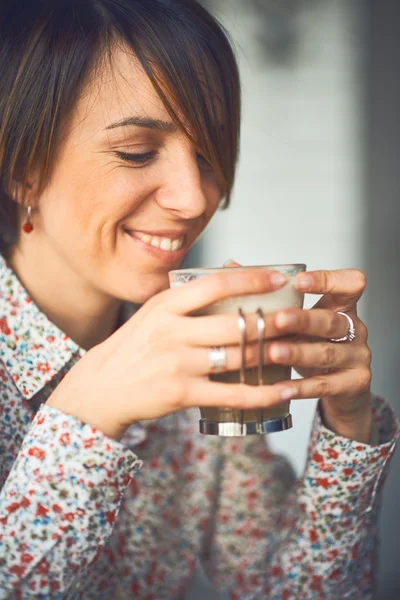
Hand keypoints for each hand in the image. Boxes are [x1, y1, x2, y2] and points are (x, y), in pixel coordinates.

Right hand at [47, 268, 293, 439]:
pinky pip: (231, 393)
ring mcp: (176, 363)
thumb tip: (232, 271)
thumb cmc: (133, 348)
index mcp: (165, 305)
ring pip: (238, 357)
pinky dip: (262, 393)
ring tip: (298, 352)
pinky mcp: (181, 393)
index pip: (215, 284)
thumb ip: (188, 298)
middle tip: (298, 321)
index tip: (279, 279)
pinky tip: (283, 391)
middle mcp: (170, 331)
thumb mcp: (153, 314)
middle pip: (234, 323)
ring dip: (272, 356)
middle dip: (272, 323)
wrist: (100, 388)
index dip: (251, 280)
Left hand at [267, 269, 371, 442]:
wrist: (338, 388)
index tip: (298, 280)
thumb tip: (232, 267)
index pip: (349, 283)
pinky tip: (281, 386)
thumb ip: (269, 295)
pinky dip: (302, 386)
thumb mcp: (294, 320)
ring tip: (274, 352)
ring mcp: (356, 356)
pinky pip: (326, 384)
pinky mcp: (354, 383)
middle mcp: (353, 328)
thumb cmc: (310, 345)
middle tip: (279, 319)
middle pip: (332, 320)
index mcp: (340, 305)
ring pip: (327, 352)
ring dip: (298, 352)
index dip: (327, 280)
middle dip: (304, 319)